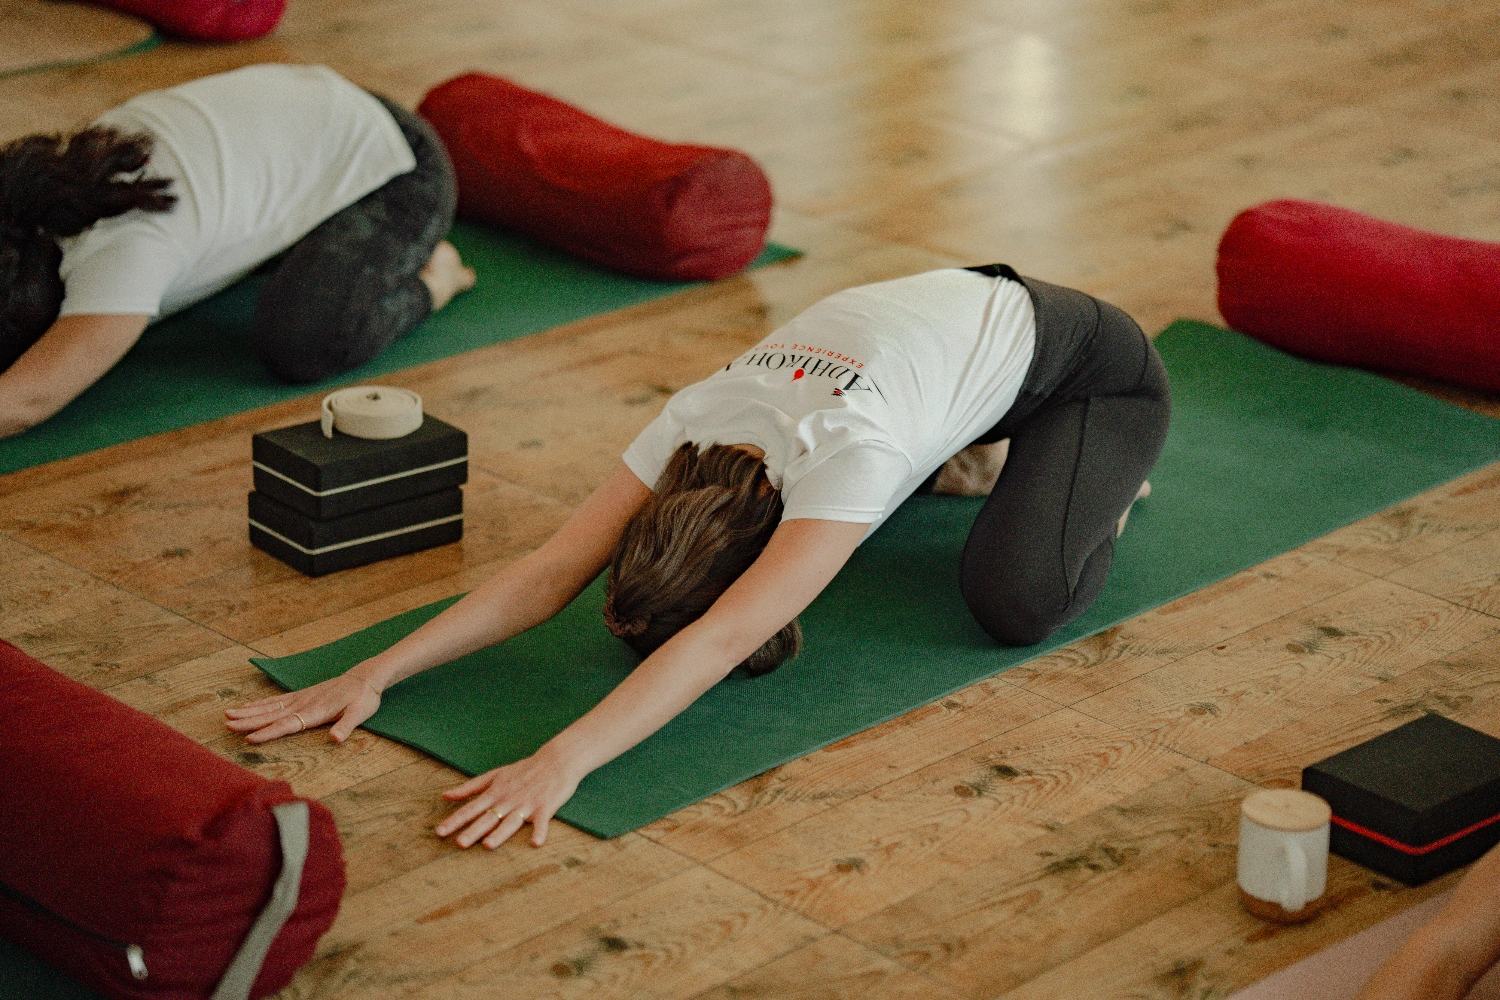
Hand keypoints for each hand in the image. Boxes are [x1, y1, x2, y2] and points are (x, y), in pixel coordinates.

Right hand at [224, 673, 380, 742]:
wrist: (365, 677)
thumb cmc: (363, 697)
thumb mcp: (360, 713)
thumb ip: (346, 726)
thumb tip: (336, 740)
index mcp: (316, 711)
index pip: (288, 724)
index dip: (268, 732)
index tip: (249, 738)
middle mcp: (304, 703)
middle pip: (272, 715)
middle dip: (249, 721)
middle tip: (227, 725)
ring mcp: (301, 698)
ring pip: (270, 706)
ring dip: (249, 711)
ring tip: (228, 715)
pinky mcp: (301, 695)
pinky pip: (276, 700)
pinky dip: (260, 704)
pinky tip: (247, 707)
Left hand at [435, 749, 579, 848]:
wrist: (556, 760)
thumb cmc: (524, 769)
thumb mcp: (495, 775)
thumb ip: (470, 787)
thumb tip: (445, 795)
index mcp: (495, 792)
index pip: (471, 808)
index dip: (455, 820)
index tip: (440, 833)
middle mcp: (508, 799)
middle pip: (488, 818)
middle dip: (474, 831)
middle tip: (459, 844)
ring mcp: (527, 804)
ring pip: (511, 821)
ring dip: (500, 833)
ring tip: (488, 845)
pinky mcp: (545, 807)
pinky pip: (542, 822)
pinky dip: (540, 831)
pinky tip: (536, 843)